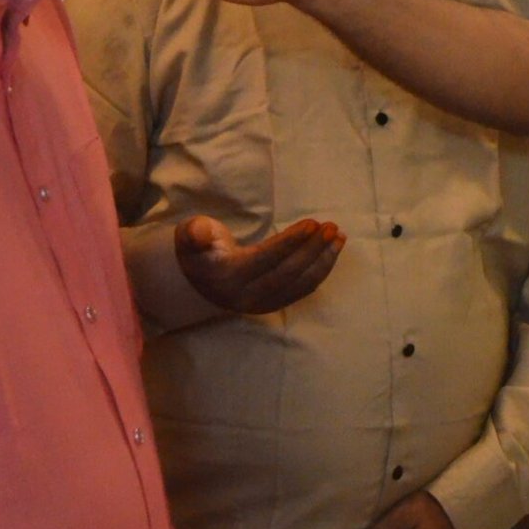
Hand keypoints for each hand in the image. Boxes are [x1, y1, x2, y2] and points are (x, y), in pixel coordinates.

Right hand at [176, 214, 344, 314]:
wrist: (197, 281)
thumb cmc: (198, 250)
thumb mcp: (189, 237)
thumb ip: (195, 233)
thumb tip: (200, 231)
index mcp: (228, 276)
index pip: (266, 259)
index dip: (290, 242)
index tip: (313, 223)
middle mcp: (246, 295)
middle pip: (288, 273)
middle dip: (313, 249)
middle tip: (332, 227)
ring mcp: (262, 304)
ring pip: (299, 285)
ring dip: (323, 260)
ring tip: (339, 236)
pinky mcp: (273, 305)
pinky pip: (302, 291)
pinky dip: (320, 271)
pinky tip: (332, 252)